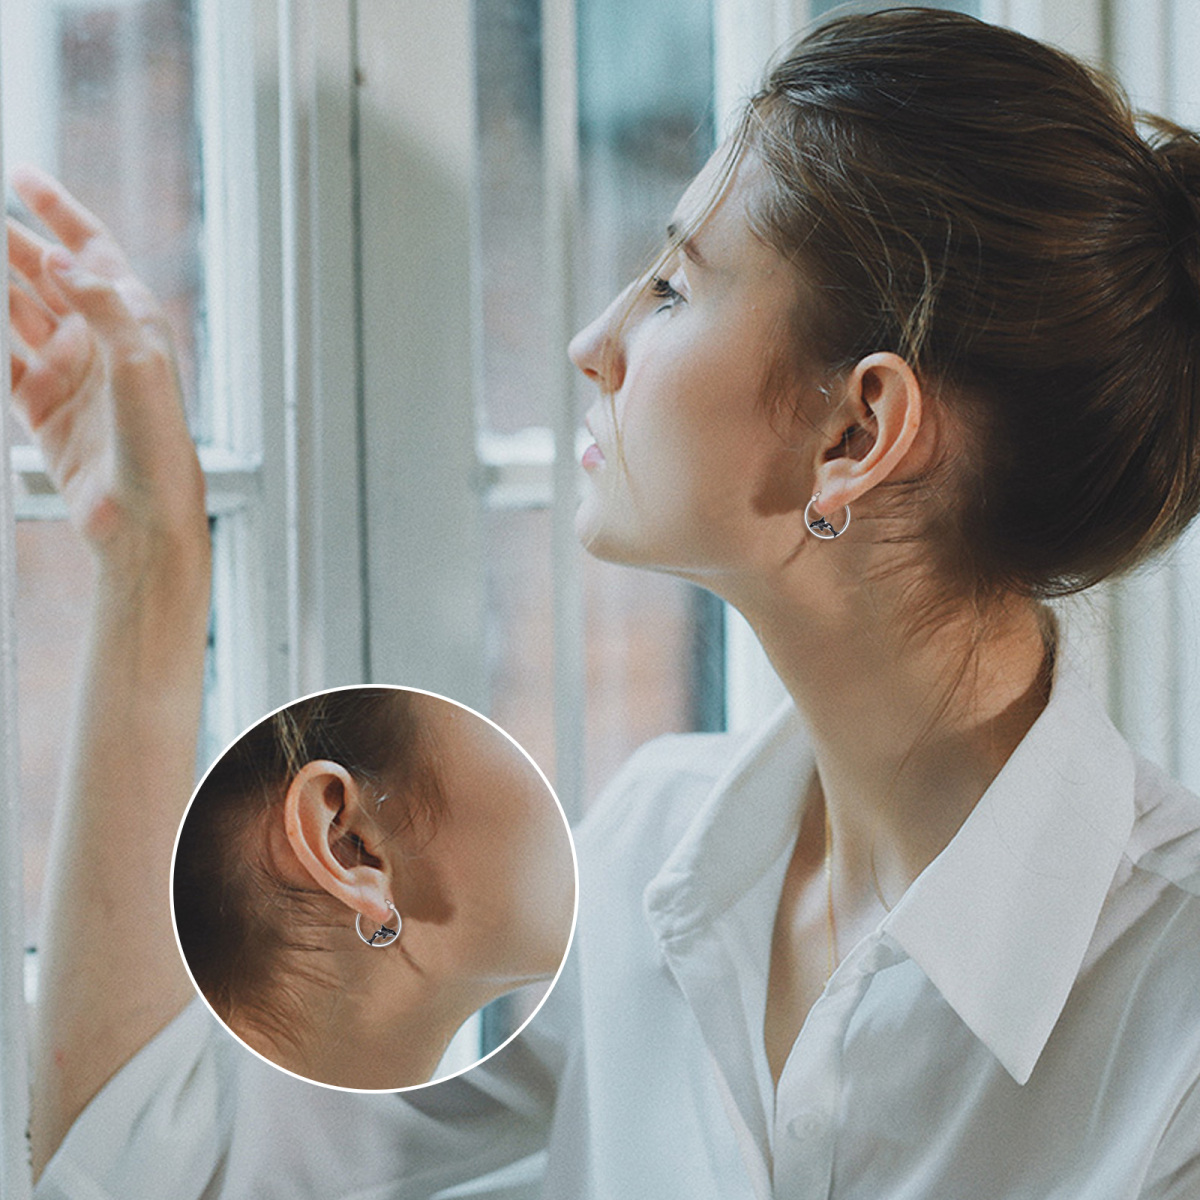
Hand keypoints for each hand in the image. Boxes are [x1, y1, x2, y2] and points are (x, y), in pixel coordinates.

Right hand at [7, 166, 206, 565]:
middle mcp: (100, 340)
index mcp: (133, 321)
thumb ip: (103, 308)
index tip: (19, 174)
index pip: (91, 249)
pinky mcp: (40, 407)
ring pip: (14, 311)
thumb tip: (60, 258)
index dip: (58, 209)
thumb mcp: (140, 367)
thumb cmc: (160, 447)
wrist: (145, 521)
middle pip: (44, 274)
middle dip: (5, 240)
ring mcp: (68, 372)